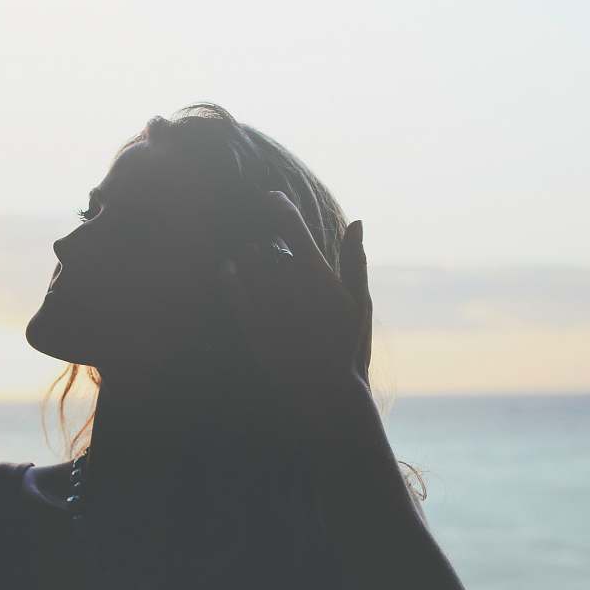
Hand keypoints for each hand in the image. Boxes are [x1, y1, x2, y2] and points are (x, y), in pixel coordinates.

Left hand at [218, 191, 372, 401]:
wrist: (324, 392)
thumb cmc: (347, 346)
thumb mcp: (360, 303)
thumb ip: (356, 260)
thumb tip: (356, 220)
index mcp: (316, 274)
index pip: (290, 223)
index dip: (279, 204)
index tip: (273, 198)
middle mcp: (288, 284)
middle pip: (266, 241)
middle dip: (267, 238)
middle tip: (273, 244)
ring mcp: (267, 304)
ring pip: (247, 260)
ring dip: (249, 254)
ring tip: (256, 259)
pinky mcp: (250, 323)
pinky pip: (232, 285)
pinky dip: (230, 272)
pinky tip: (232, 269)